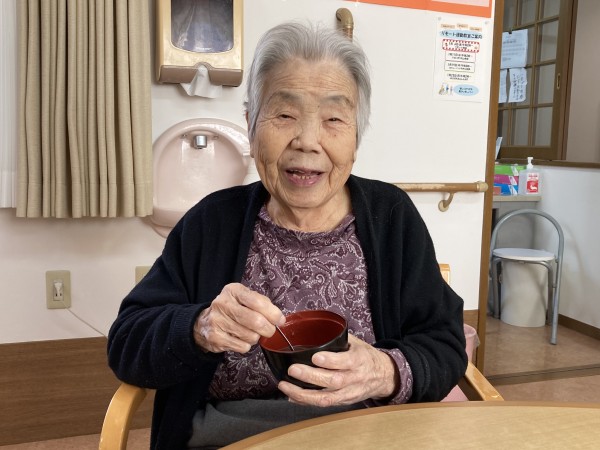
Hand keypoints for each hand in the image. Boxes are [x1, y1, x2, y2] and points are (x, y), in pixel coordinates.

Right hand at [193, 283, 284, 353]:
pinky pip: (242, 347)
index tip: (280, 320)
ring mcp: (217, 321)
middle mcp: (223, 304)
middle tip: (269, 330)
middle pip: (256, 321)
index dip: (273, 313)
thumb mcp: (244, 299)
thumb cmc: (231, 309)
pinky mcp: (215, 338)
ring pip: (250, 336)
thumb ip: (262, 304)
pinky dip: (247, 345)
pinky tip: (240, 339)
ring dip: (256, 337)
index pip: (257, 301)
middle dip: (268, 329)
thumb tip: (279, 318)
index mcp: (233, 290)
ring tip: (250, 333)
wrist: (203, 322)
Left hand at [277, 334, 398, 406]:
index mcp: (359, 360)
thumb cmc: (365, 356)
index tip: (314, 356)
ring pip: (326, 398)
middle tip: (292, 370)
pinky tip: (291, 396)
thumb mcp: (356, 343)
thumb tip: (312, 327)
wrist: (383, 376)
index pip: (346, 361)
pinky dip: (305, 401)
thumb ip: (337, 338)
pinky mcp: (342, 402)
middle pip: (333, 381)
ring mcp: (348, 393)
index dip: (330, 360)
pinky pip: (323, 404)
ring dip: (303, 394)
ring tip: (285, 386)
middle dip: (311, 377)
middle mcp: (354, 378)